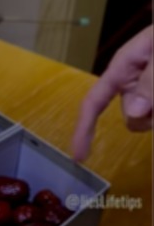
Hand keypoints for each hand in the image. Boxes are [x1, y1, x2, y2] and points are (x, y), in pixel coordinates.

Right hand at [72, 25, 152, 161]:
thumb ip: (150, 79)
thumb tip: (135, 112)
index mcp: (123, 68)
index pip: (93, 102)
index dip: (83, 130)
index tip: (79, 157)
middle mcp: (133, 83)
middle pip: (131, 117)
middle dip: (151, 115)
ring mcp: (150, 91)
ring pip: (149, 119)